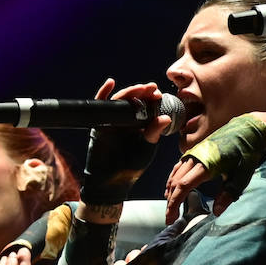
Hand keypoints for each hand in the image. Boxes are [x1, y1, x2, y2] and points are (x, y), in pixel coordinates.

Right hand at [80, 78, 168, 206]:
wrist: (111, 181)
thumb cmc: (131, 166)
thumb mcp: (147, 147)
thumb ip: (154, 132)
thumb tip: (166, 118)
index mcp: (141, 125)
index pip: (148, 107)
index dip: (153, 100)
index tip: (159, 94)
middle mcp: (128, 120)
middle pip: (135, 101)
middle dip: (143, 92)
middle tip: (152, 88)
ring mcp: (113, 120)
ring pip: (120, 101)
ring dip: (129, 92)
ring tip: (139, 88)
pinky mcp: (100, 122)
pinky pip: (101, 105)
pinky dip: (104, 93)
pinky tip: (110, 83)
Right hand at [163, 113, 265, 221]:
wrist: (247, 130)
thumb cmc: (246, 154)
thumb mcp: (241, 176)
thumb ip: (228, 194)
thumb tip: (216, 213)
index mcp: (206, 164)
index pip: (183, 186)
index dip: (175, 203)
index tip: (171, 218)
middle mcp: (195, 157)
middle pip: (176, 182)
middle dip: (171, 202)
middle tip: (170, 218)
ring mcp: (193, 153)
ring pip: (174, 174)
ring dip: (170, 191)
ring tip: (170, 207)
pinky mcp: (195, 151)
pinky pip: (178, 167)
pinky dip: (172, 179)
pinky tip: (172, 188)